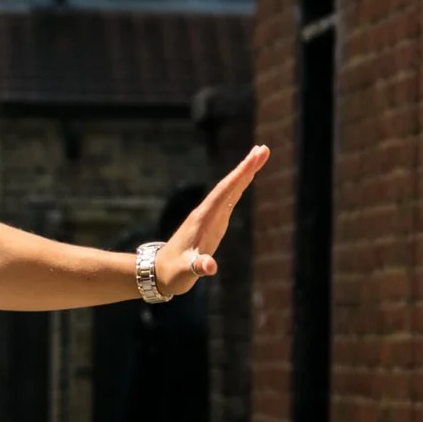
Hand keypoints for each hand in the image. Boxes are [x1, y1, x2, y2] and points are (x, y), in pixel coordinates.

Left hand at [153, 145, 270, 298]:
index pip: (224, 193)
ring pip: (229, 191)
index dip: (239, 175)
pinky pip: (228, 201)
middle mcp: (206, 214)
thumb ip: (198, 267)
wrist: (159, 272)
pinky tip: (246, 179)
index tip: (254, 158)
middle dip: (246, 168)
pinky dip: (239, 188)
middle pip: (228, 186)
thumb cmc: (173, 273)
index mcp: (202, 220)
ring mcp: (209, 217)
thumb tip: (210, 266)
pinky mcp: (212, 224)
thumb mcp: (186, 272)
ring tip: (259, 156)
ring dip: (244, 174)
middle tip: (263, 149)